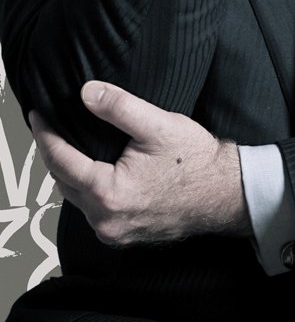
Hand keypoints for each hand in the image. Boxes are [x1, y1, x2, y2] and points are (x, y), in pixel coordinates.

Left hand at [30, 81, 249, 245]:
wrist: (224, 192)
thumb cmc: (195, 160)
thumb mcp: (157, 124)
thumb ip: (119, 106)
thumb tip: (87, 93)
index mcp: (108, 194)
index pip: (61, 160)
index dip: (46, 135)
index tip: (37, 115)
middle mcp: (106, 221)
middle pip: (65, 181)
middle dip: (54, 152)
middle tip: (49, 125)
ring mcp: (115, 232)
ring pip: (78, 197)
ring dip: (70, 171)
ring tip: (67, 143)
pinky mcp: (125, 235)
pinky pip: (93, 209)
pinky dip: (87, 187)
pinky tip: (92, 168)